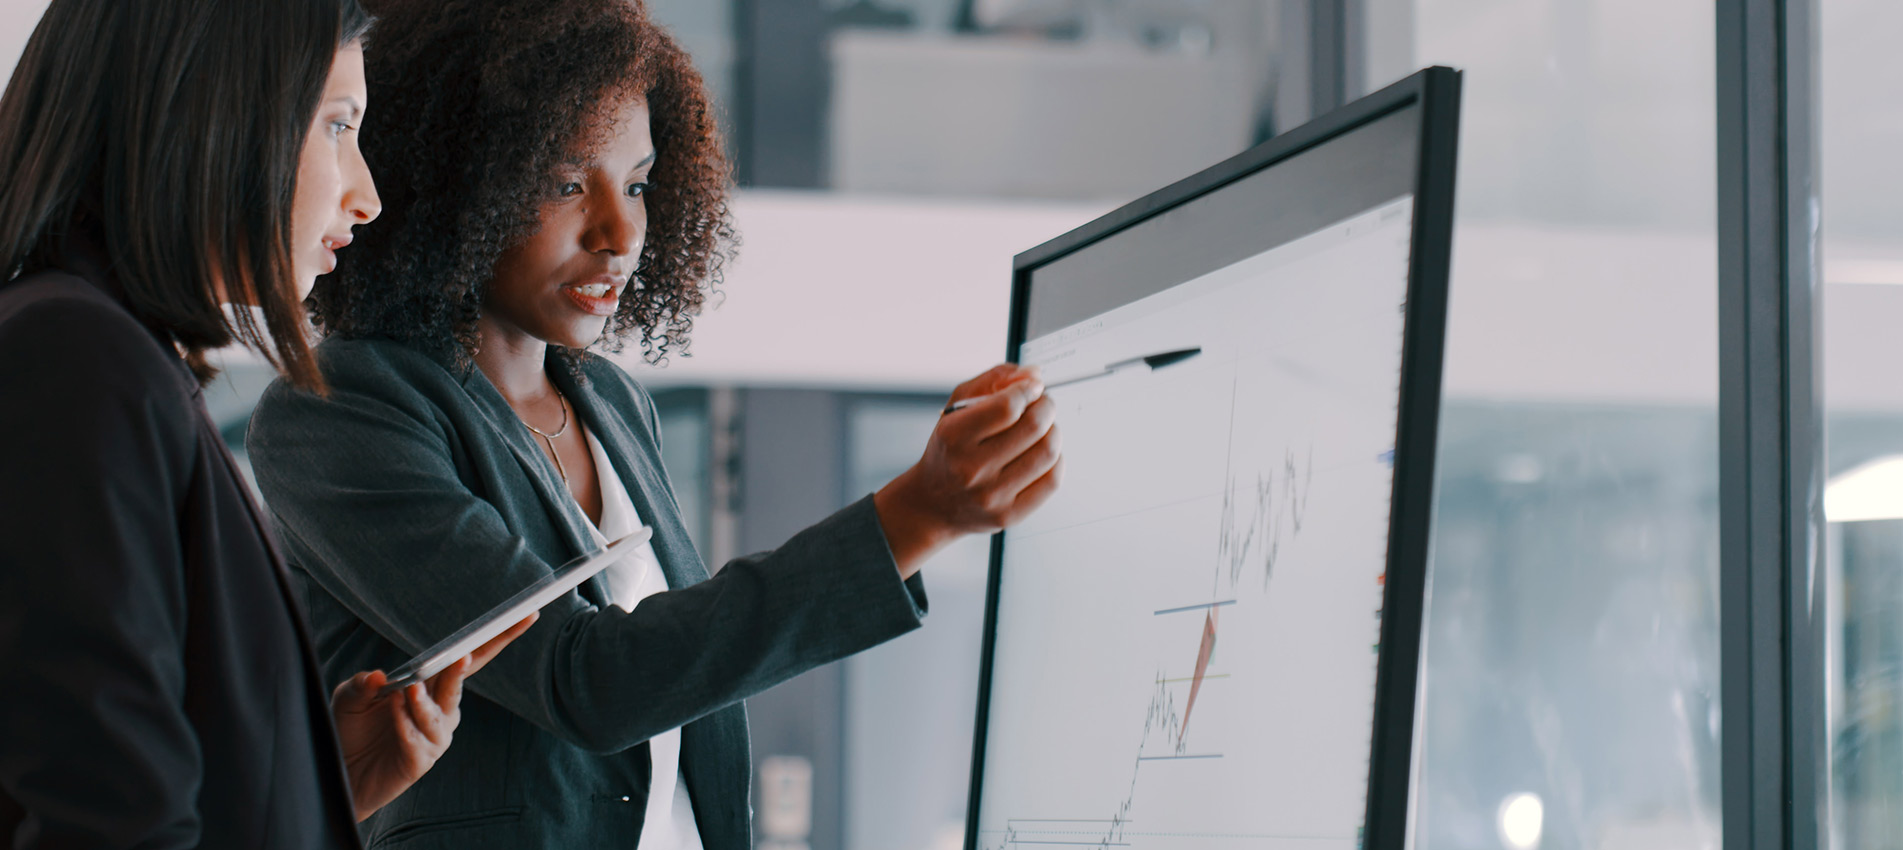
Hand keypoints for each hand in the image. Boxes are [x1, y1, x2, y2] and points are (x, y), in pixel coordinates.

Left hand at [331, 613, 537, 821]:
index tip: (525, 615)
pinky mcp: (421, 760)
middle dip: (463, 668)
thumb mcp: (348, 698)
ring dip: (424, 701)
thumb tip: (377, 676)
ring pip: (439, 713)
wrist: (339, 773)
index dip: (497, 637)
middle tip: (461, 657)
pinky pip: (417, 738)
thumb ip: (360, 685)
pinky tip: (393, 713)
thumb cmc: (350, 730)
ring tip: (408, 690)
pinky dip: (404, 723)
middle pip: (460, 681)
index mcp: (432, 685)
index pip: (469, 657)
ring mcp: (435, 735)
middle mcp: (442, 708)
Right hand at [874, 364, 1061, 575]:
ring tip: (1045, 428)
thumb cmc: (949, 450)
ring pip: (1048, 453)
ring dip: (1054, 431)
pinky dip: (1057, 460)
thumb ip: (994, 380)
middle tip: (1044, 404)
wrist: (933, 503)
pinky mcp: (1009, 515)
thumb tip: (1034, 374)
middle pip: (1033, 427)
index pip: (1007, 406)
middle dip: (1047, 406)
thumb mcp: (957, 407)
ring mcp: (991, 496)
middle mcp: (971, 469)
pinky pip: (1052, 481)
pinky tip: (1044, 455)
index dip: (1028, 390)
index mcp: (954, 437)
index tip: (1033, 387)